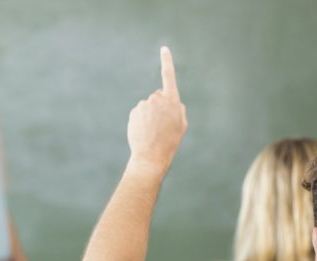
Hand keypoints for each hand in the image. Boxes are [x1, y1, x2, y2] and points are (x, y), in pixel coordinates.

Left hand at [126, 47, 187, 175]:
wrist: (151, 155)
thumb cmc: (170, 141)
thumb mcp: (182, 125)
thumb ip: (179, 109)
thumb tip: (173, 102)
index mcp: (172, 100)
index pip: (169, 76)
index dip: (167, 61)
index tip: (164, 48)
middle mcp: (157, 99)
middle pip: (158, 96)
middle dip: (160, 106)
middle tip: (162, 125)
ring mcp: (144, 104)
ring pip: (148, 106)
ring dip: (150, 115)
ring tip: (153, 130)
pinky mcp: (134, 111)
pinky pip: (139, 112)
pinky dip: (141, 120)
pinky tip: (144, 131)